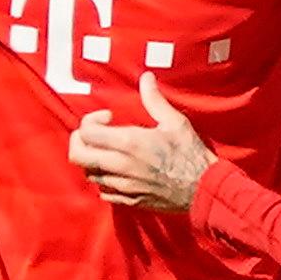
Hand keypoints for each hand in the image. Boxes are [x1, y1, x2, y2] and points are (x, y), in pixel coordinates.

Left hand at [67, 72, 216, 211]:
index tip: (108, 117)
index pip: (86, 132)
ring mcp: (122, 185)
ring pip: (88, 174)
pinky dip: (104, 179)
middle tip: (95, 134)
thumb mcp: (175, 122)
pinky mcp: (128, 201)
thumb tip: (146, 78)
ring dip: (92, 160)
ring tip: (108, 151)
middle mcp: (120, 165)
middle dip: (80, 141)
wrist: (203, 189)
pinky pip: (103, 192)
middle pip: (77, 155)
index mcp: (129, 143)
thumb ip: (154, 100)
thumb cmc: (191, 154)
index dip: (90, 120)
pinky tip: (117, 171)